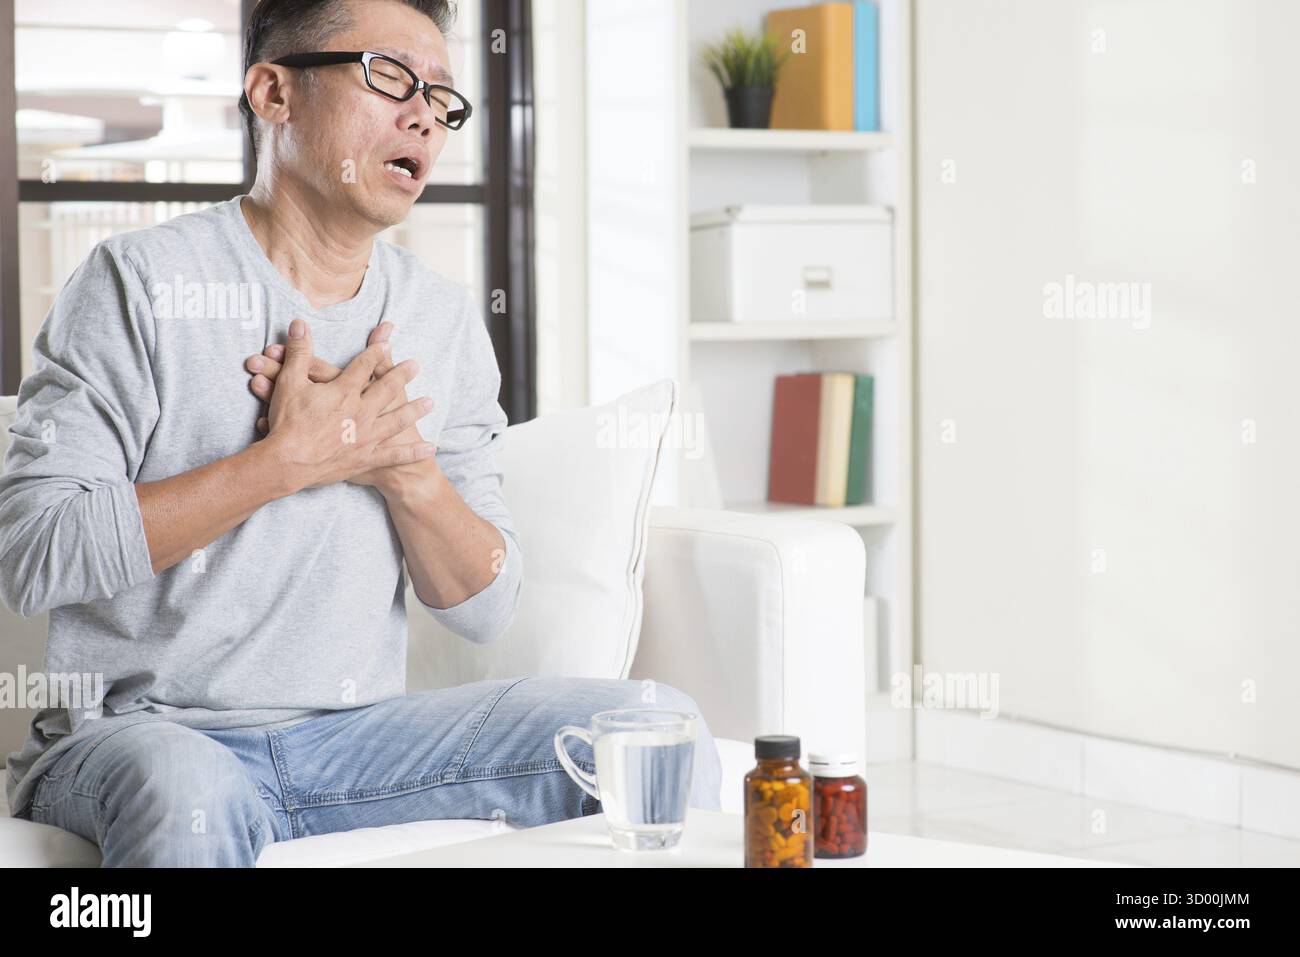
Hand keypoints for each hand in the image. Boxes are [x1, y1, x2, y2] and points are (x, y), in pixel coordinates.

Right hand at [255, 318, 434, 493]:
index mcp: (344, 392)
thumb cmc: (286, 422)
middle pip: (387, 389)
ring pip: (397, 420)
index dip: (376, 353)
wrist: (287, 462)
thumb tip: (299, 324)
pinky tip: (431, 448)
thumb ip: (298, 352)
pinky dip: (413, 453)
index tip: (387, 343)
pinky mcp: (366, 459)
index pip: (364, 366)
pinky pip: (395, 456)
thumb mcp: (289, 382)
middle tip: (416, 366)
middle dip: (403, 375)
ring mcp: (367, 437)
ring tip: (431, 402)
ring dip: (415, 409)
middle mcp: (361, 412)